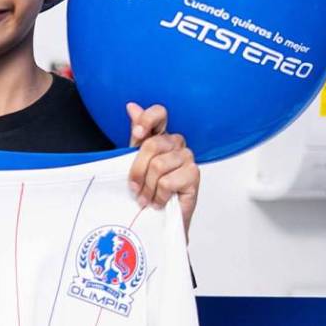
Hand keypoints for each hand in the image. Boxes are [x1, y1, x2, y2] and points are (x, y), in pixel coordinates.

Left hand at [125, 102, 199, 234]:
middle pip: (152, 145)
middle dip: (137, 170)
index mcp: (161, 137)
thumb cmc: (148, 190)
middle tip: (135, 188)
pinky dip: (159, 196)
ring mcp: (187, 158)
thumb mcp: (135, 162)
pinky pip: (168, 181)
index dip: (146, 120)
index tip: (136, 134)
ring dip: (148, 188)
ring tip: (148, 198)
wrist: (159, 219)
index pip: (159, 114)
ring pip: (158, 166)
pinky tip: (161, 201)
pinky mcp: (194, 175)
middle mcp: (176, 144)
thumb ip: (137, 135)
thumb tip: (132, 106)